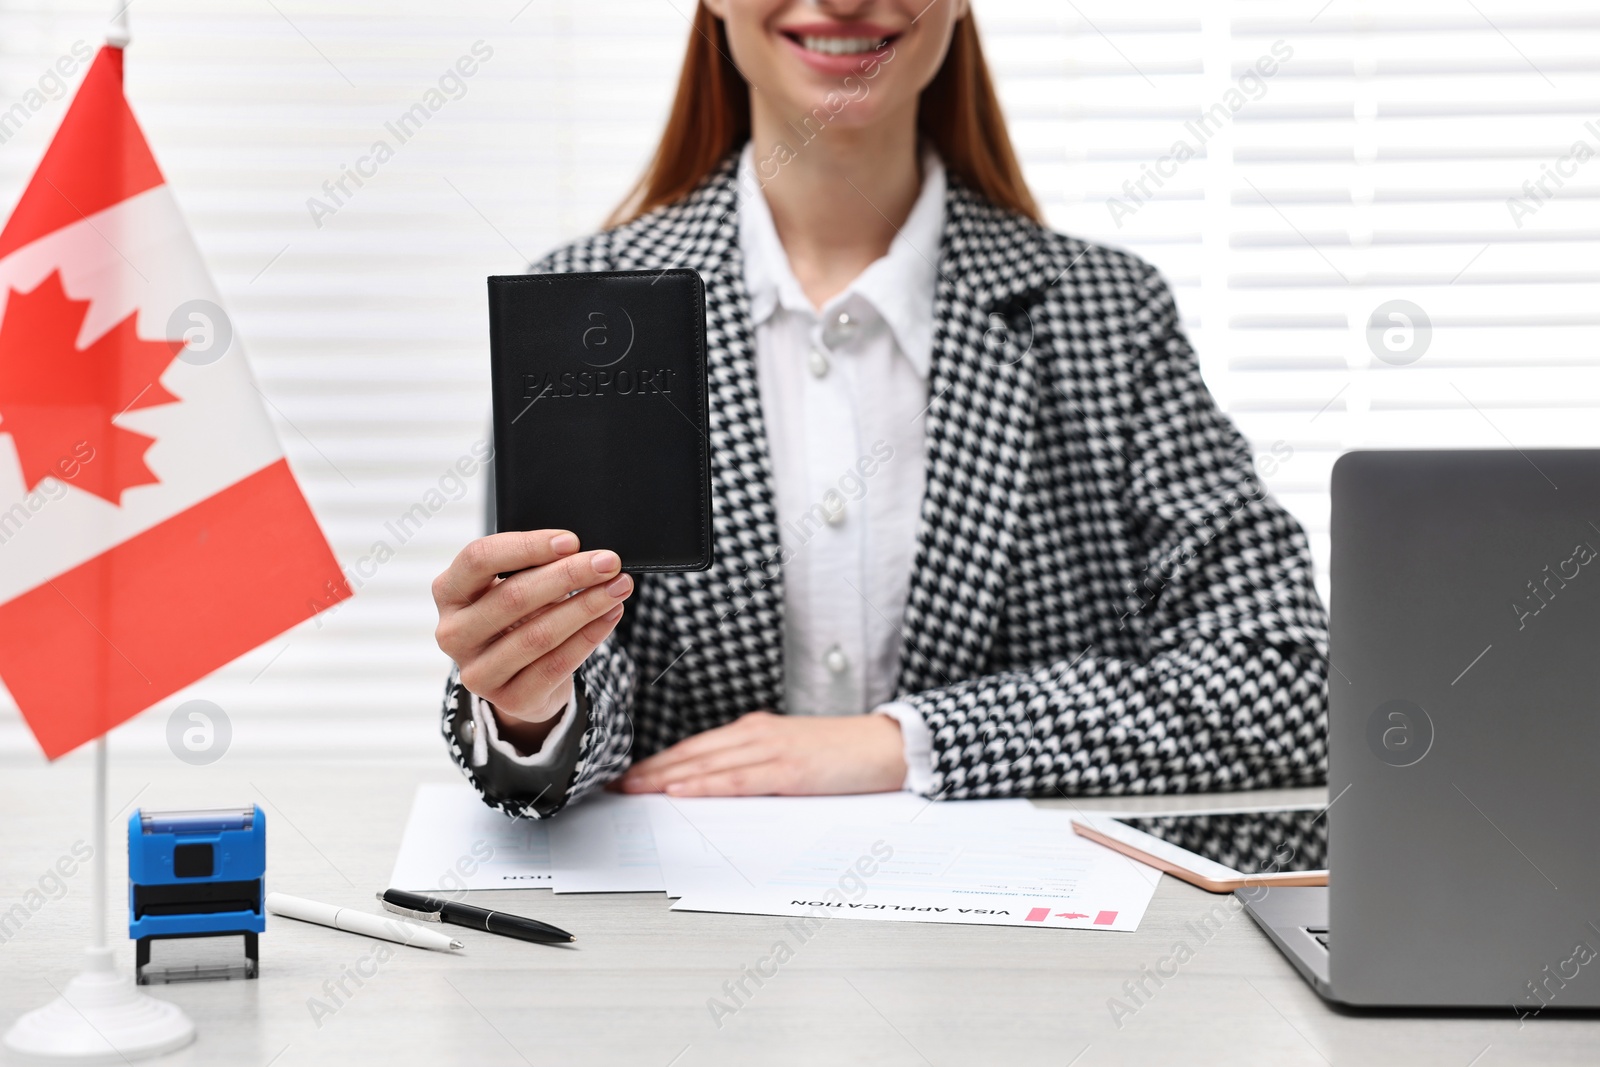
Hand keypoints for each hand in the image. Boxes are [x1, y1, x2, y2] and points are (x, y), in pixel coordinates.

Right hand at [433, 530, 632, 748]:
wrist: (516, 678)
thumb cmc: (515, 617)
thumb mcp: (510, 586)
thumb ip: (533, 567)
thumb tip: (584, 553)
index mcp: (448, 591)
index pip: (479, 558)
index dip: (527, 547)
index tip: (571, 541)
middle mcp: (453, 633)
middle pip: (514, 597)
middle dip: (569, 575)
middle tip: (609, 562)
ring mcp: (477, 671)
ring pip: (538, 634)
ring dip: (586, 607)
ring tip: (618, 587)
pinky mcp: (508, 699)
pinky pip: (556, 665)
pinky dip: (589, 637)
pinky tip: (610, 615)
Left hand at [616, 711, 906, 795]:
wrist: (887, 746)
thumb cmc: (844, 755)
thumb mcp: (793, 755)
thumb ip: (757, 767)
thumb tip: (718, 787)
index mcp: (757, 732)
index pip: (696, 747)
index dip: (658, 762)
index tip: (629, 775)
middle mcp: (757, 735)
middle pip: (692, 753)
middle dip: (650, 770)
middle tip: (615, 784)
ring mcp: (772, 750)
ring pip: (706, 763)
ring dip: (664, 776)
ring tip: (633, 789)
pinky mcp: (788, 769)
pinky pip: (737, 779)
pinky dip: (704, 783)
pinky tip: (680, 790)